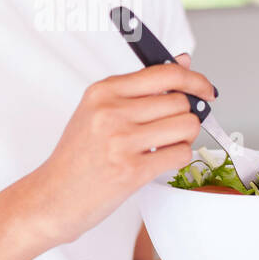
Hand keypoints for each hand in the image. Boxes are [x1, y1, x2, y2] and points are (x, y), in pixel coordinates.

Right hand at [29, 50, 217, 245]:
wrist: (53, 196)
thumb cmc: (77, 156)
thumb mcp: (99, 111)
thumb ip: (141, 88)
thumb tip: (183, 63)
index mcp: (103, 91)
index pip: (164, 73)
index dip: (195, 80)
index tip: (205, 89)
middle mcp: (111, 112)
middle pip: (181, 102)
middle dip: (186, 116)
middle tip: (171, 128)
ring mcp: (122, 141)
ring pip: (187, 127)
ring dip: (184, 138)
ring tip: (163, 145)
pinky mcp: (132, 170)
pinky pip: (180, 154)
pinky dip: (177, 158)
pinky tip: (157, 161)